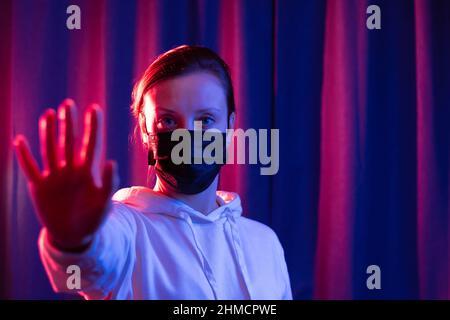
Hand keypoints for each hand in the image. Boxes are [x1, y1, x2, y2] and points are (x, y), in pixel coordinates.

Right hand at [13, 99, 118, 250]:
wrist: (73, 236)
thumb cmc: (93, 219)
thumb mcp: (104, 203)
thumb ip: (109, 183)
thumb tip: (112, 162)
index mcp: (88, 173)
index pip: (91, 145)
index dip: (93, 127)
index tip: (94, 108)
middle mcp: (70, 170)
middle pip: (69, 142)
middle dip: (69, 123)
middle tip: (68, 104)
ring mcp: (54, 177)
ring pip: (50, 150)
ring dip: (48, 133)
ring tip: (49, 114)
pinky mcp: (39, 187)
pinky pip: (30, 169)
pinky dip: (24, 156)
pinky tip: (20, 141)